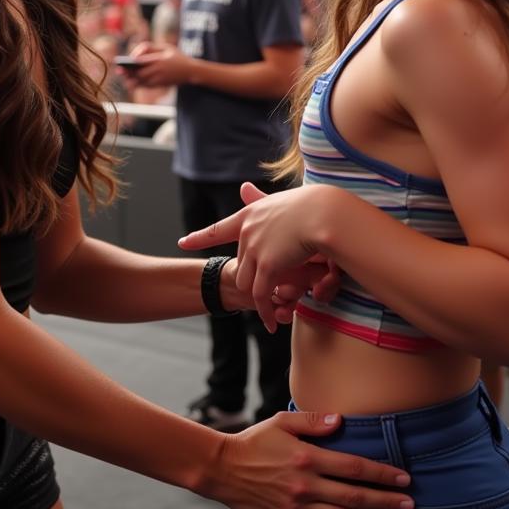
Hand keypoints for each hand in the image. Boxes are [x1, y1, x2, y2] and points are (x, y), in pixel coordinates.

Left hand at [130, 44, 195, 87]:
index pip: (142, 60)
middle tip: (119, 71)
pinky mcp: (161, 85)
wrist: (191, 71)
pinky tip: (132, 83)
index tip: (126, 61)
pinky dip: (139, 84)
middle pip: (140, 73)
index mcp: (160, 59)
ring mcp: (160, 79)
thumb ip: (151, 48)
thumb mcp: (166, 47)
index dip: (133, 61)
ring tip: (124, 78)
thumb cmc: (177, 56)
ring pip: (142, 82)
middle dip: (129, 73)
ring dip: (132, 81)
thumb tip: (136, 54)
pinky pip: (147, 86)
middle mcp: (159, 70)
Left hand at [182, 182, 338, 331]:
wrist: (325, 213)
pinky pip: (260, 294)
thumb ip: (259, 199)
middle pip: (241, 265)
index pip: (218, 229)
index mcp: (249, 214)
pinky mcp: (267, 266)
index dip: (199, 237)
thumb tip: (242, 186)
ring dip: (260, 297)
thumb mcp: (279, 200)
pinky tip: (271, 322)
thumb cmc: (312, 204)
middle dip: (256, 279)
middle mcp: (247, 231)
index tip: (182, 242)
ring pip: (247, 282)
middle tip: (276, 290)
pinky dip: (265, 311)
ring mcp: (255, 248)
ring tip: (275, 308)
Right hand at [201, 410, 412, 508]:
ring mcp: (298, 506)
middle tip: (410, 504)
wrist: (223, 470)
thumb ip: (312, 421)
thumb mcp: (281, 422)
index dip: (382, 474)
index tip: (403, 478)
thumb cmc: (254, 441)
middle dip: (386, 500)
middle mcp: (306, 484)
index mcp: (307, 458)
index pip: (354, 468)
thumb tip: (340, 421)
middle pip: (355, 496)